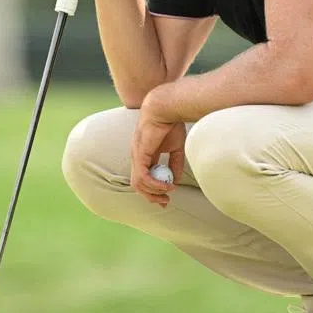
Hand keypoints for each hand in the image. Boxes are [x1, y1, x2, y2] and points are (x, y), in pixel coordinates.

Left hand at [130, 92, 185, 207]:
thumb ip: (175, 164)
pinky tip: (167, 186)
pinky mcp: (140, 155)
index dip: (154, 191)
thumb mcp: (176, 148)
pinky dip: (155, 185)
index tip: (166, 198)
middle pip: (138, 185)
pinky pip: (143, 177)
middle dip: (151, 196)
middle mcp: (137, 158)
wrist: (166, 110)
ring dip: (153, 192)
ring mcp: (136, 156)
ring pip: (138, 184)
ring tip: (168, 193)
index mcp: (145, 156)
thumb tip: (175, 180)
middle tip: (165, 201)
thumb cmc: (170, 124)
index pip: (144, 179)